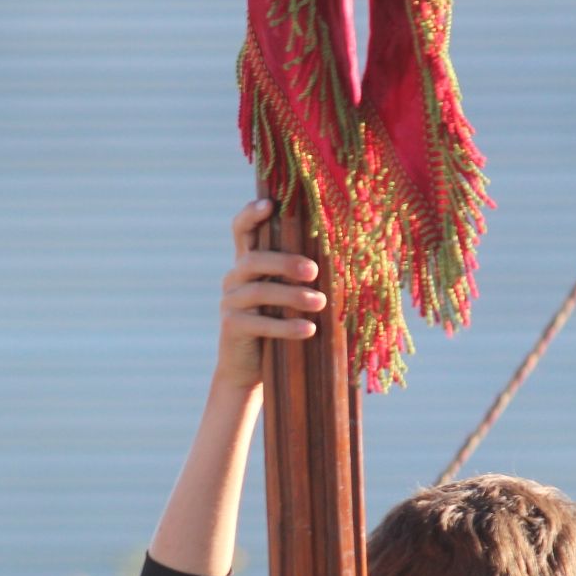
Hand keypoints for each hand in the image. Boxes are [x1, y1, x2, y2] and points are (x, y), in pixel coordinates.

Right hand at [212, 199, 326, 395]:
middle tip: (314, 271)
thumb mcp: (288, 297)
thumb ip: (301, 277)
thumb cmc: (279, 326)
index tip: (271, 204)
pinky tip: (308, 330)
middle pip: (254, 259)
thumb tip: (345, 259)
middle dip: (285, 262)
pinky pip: (259, 323)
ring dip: (292, 296)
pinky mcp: (231, 327)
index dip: (251, 214)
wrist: (249, 370)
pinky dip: (286, 326)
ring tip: (320, 303)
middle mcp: (234, 278)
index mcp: (248, 263)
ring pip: (258, 291)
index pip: (242, 230)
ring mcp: (230, 302)